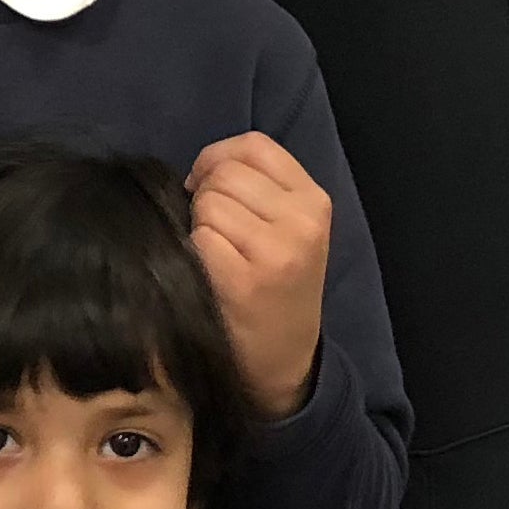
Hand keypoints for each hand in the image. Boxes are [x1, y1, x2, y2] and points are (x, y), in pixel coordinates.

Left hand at [187, 132, 329, 420]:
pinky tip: (211, 276)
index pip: (253, 145)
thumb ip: (259, 188)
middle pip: (224, 173)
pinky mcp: (245, 279)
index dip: (218, 159)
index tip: (208, 188)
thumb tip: (201, 169)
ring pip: (208, 203)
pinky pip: (199, 238)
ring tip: (217, 256)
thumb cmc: (276, 290)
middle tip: (215, 234)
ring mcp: (276, 250)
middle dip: (205, 197)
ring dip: (199, 227)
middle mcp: (302, 221)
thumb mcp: (290, 230)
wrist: (283, 363)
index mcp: (314, 201)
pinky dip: (194, 253)